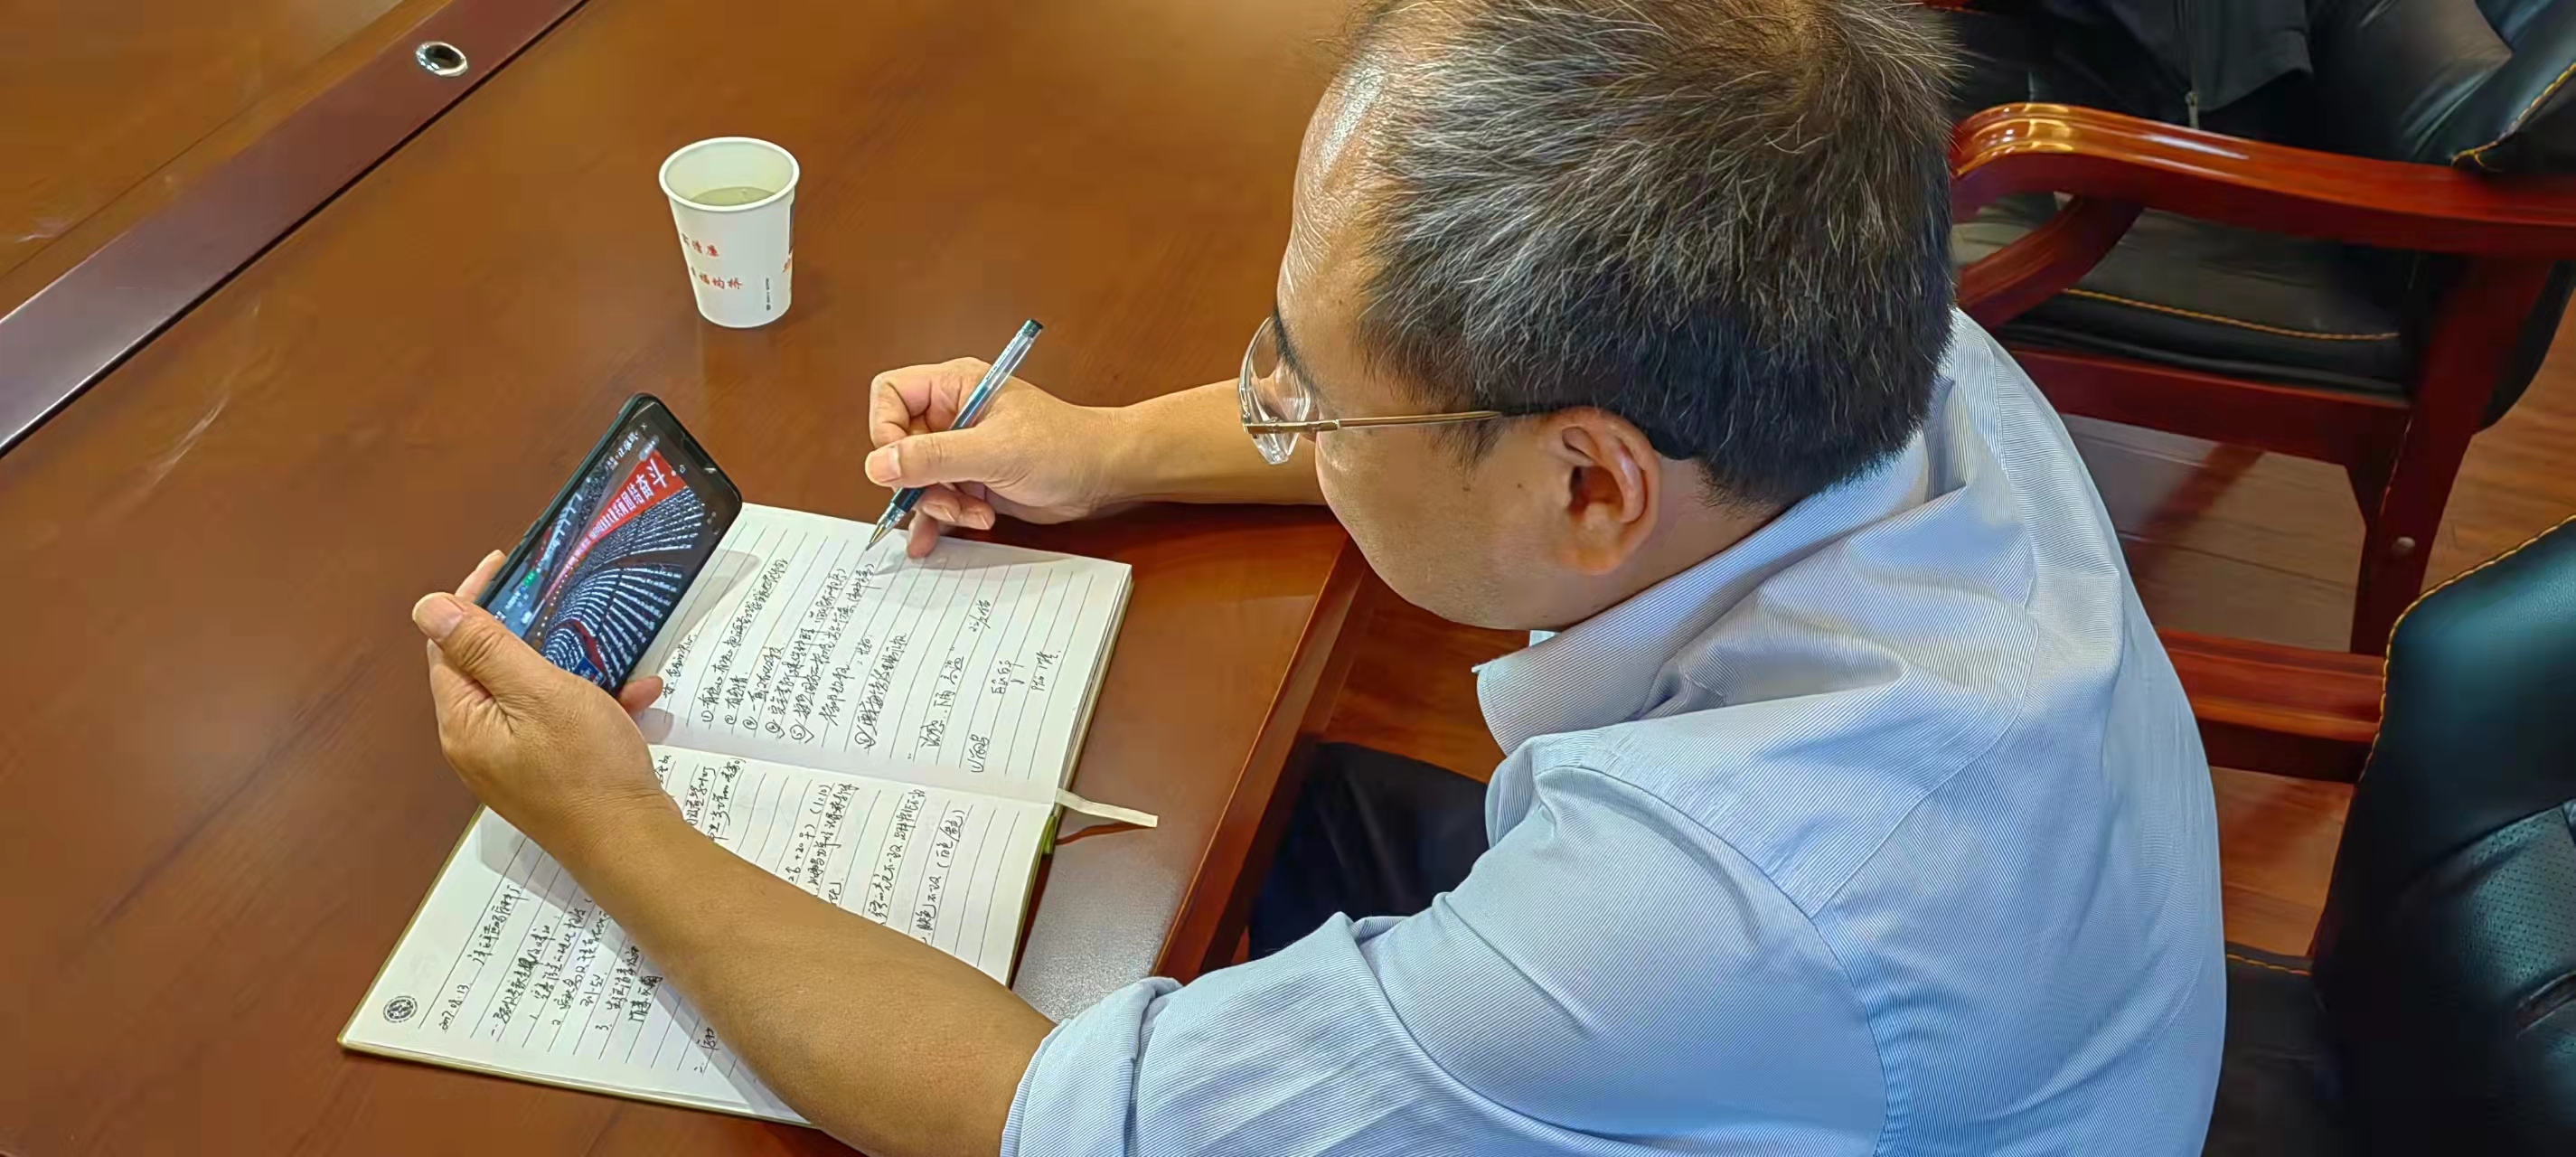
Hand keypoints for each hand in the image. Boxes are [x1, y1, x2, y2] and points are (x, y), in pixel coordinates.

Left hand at [412, 551, 679, 854]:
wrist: (631, 845)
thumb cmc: (586, 767)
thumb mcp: (539, 693)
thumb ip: (485, 648)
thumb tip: (427, 607)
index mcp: (463, 721)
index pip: (448, 644)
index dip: (472, 600)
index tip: (507, 565)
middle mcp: (476, 743)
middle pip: (490, 668)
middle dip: (532, 633)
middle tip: (566, 603)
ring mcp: (511, 763)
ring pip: (531, 694)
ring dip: (574, 669)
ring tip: (615, 656)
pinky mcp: (545, 776)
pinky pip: (559, 725)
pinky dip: (593, 706)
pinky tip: (635, 699)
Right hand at [865, 359, 1130, 556]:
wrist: (1102, 475)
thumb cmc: (1063, 446)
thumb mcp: (995, 451)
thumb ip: (935, 456)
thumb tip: (879, 464)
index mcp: (954, 387)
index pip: (890, 395)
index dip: (885, 431)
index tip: (902, 465)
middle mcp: (951, 416)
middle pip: (899, 446)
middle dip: (921, 481)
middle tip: (953, 499)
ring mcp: (960, 450)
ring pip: (917, 480)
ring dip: (938, 505)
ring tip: (976, 514)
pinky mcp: (971, 481)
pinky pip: (935, 501)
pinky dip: (935, 521)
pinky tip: (929, 542)